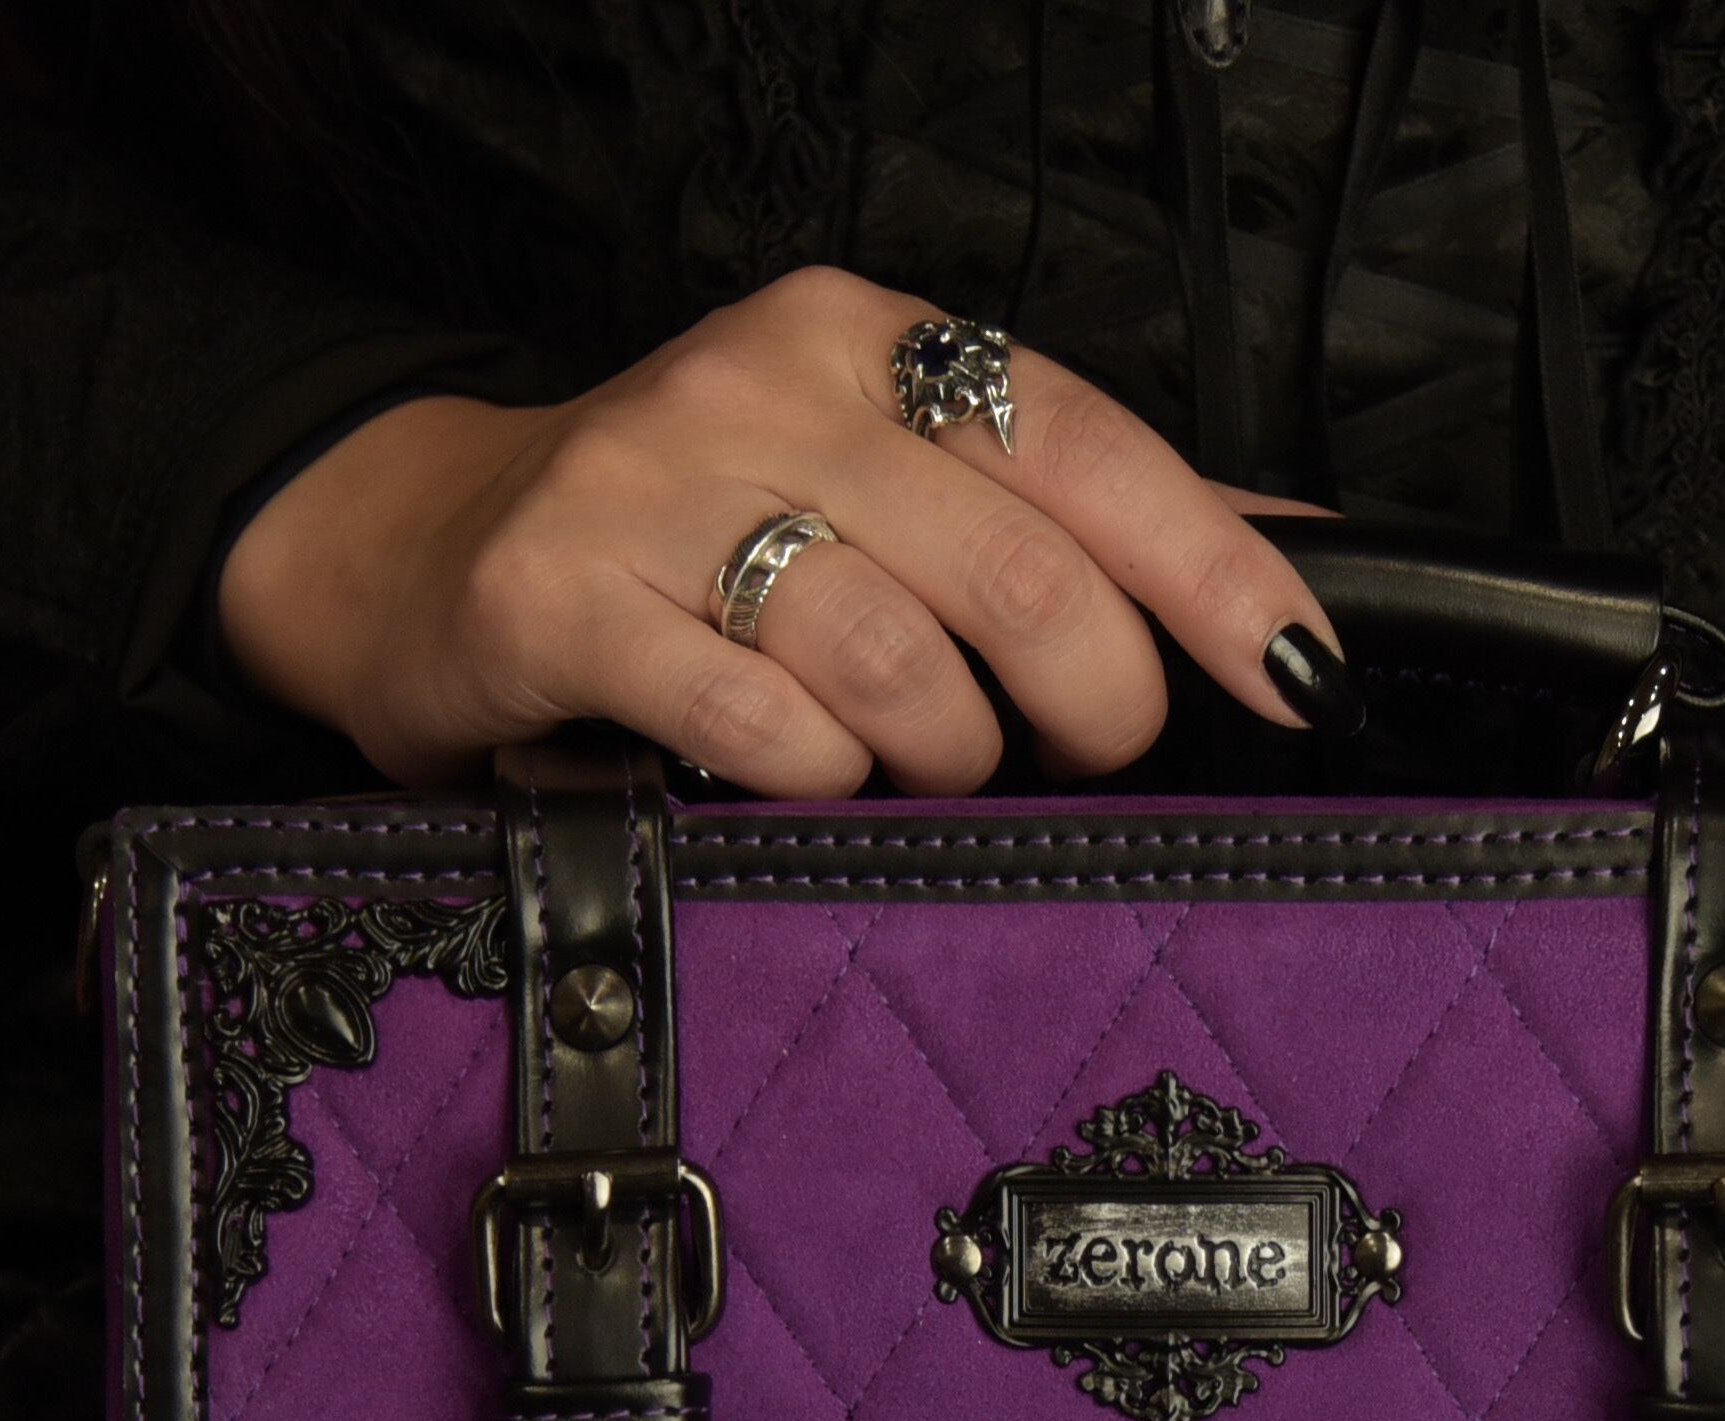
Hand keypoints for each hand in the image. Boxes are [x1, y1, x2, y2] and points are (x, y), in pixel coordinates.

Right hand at [214, 267, 1350, 791]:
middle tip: (1080, 753)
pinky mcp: (559, 601)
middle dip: (1089, 703)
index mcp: (864, 337)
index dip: (1213, 571)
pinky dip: (811, 778)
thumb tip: (1290, 553)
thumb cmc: (691, 534)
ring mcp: (650, 488)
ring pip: (893, 661)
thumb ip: (1069, 513)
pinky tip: (792, 771)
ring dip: (945, 756)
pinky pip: (757, 725)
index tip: (1299, 673)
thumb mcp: (882, 479)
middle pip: (1013, 573)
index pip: (1087, 446)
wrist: (425, 553)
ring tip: (920, 765)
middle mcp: (761, 386)